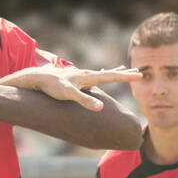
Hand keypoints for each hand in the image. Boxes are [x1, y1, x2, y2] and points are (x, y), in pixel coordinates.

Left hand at [9, 65, 141, 110]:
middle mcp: (86, 74)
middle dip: (124, 73)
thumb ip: (84, 101)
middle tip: (138, 71)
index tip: (140, 75)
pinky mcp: (74, 79)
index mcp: (88, 77)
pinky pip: (92, 76)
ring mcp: (80, 75)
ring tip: (122, 69)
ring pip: (101, 73)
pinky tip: (98, 76)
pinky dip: (101, 75)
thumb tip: (100, 107)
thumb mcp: (69, 95)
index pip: (111, 76)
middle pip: (109, 73)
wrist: (37, 78)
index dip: (126, 76)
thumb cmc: (52, 87)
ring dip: (113, 72)